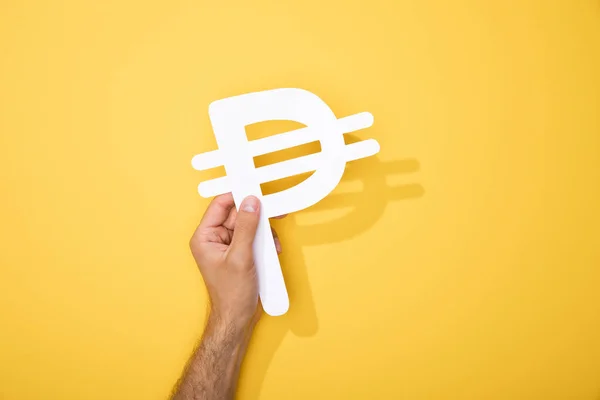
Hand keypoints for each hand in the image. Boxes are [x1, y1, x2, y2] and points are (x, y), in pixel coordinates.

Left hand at [189, 193, 281, 329]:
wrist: (238, 318)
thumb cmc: (231, 294)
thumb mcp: (241, 257)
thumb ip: (246, 227)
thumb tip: (251, 202)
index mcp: (205, 237)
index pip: (220, 205)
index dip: (237, 196)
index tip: (254, 189)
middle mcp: (214, 239)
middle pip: (237, 214)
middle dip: (256, 218)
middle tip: (272, 216)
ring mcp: (228, 246)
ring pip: (249, 225)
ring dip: (263, 232)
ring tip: (271, 245)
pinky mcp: (240, 252)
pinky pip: (254, 237)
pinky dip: (265, 242)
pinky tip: (272, 251)